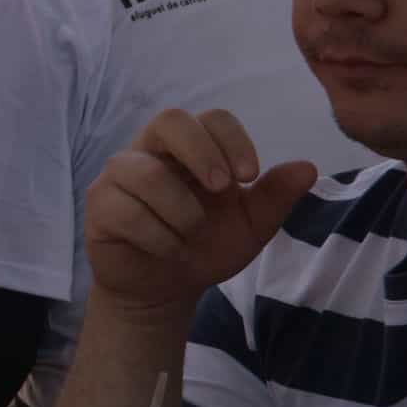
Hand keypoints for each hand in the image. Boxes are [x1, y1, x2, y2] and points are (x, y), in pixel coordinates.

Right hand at [83, 109, 315, 316]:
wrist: (165, 288)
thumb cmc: (205, 247)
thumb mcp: (250, 226)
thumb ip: (274, 198)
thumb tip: (308, 167)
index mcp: (191, 150)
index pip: (210, 118)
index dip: (231, 140)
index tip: (249, 177)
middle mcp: (152, 152)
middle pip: (168, 120)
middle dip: (200, 152)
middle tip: (220, 189)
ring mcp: (119, 176)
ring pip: (145, 173)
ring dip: (180, 211)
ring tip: (189, 236)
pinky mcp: (99, 204)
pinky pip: (126, 211)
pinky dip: (158, 237)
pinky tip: (167, 249)